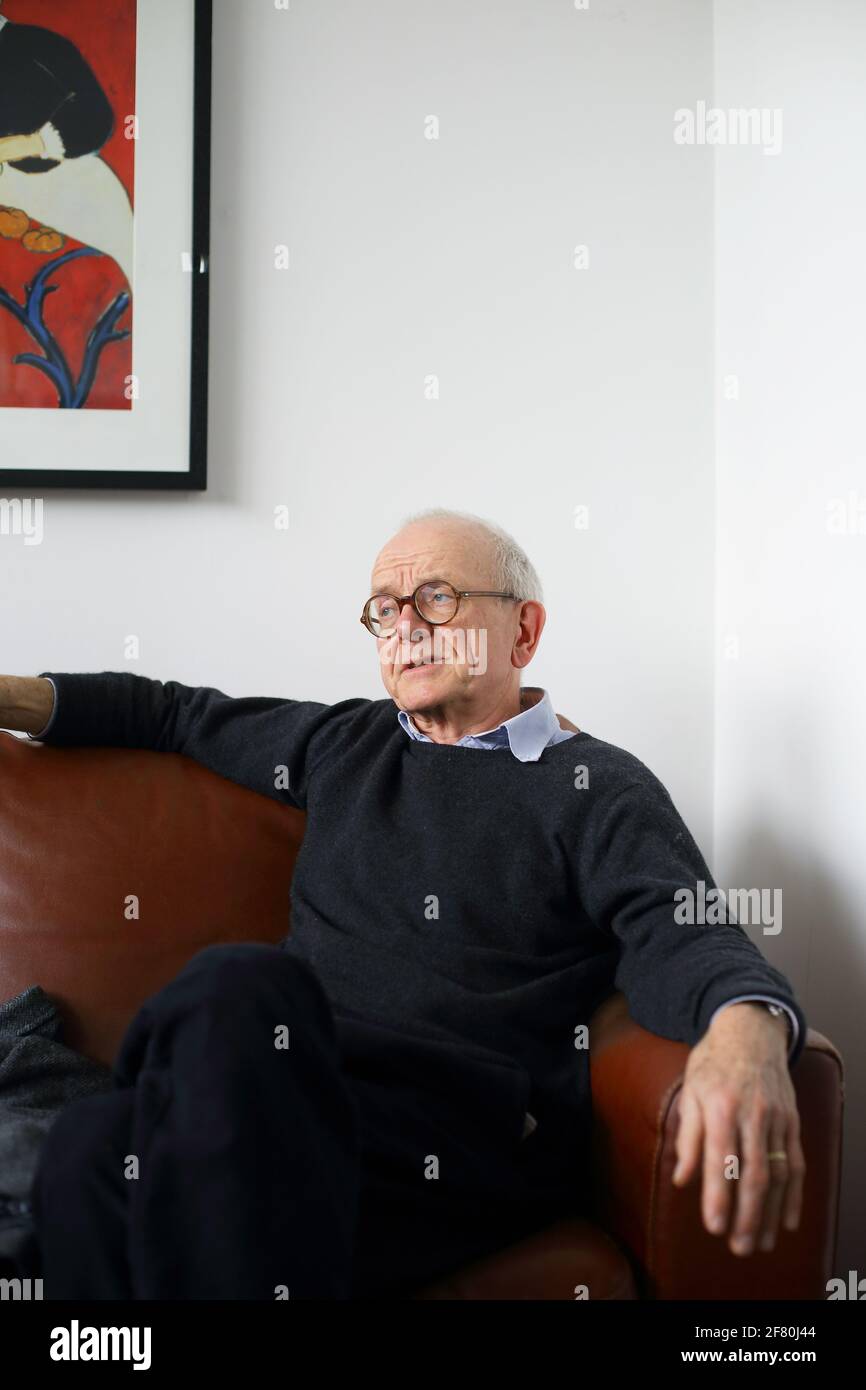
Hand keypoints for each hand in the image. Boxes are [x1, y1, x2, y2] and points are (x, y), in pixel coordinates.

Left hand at [671, 1002, 805, 1255]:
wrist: (750, 1033)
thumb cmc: (712, 1064)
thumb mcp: (690, 1092)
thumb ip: (688, 1137)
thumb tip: (682, 1179)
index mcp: (720, 1106)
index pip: (720, 1159)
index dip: (717, 1195)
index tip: (714, 1227)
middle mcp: (752, 1114)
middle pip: (753, 1173)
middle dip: (746, 1215)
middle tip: (739, 1248)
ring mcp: (776, 1119)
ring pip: (778, 1174)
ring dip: (770, 1212)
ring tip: (759, 1243)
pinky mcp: (792, 1122)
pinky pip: (796, 1164)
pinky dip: (793, 1195)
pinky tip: (786, 1221)